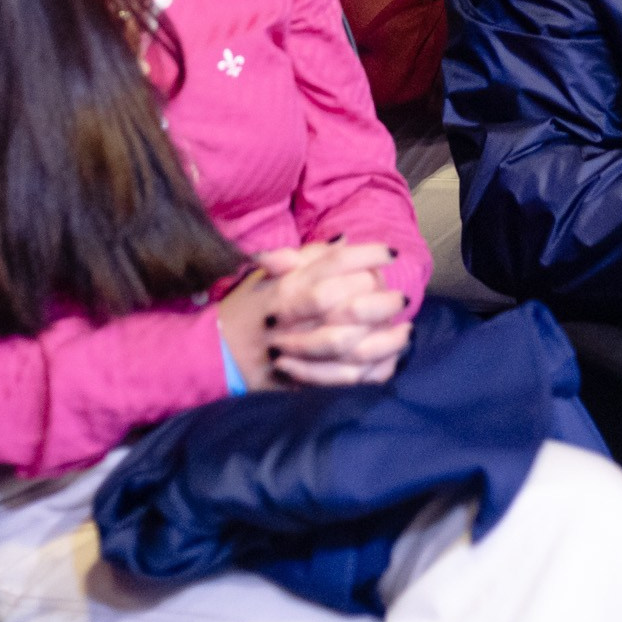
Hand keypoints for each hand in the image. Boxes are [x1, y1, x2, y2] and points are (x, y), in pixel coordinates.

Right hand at [217, 241, 408, 388]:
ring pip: (348, 345)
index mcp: (285, 286)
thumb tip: (344, 240)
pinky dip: (370, 370)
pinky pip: (343, 379)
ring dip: (383, 338)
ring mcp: (296, 352)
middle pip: (344, 304)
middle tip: (401, 296)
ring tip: (405, 330)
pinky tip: (390, 359)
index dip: (367, 255)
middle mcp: (291, 317)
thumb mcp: (269, 274)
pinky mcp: (301, 381)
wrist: (216, 353)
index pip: (333, 265)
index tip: (391, 253)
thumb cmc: (248, 308)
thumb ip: (306, 257)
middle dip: (380, 299)